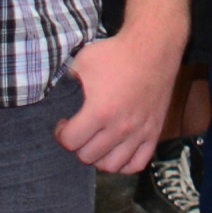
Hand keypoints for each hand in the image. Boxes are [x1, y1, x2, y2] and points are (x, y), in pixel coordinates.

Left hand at [56, 23, 182, 175]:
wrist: (153, 47)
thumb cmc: (116, 53)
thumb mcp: (82, 62)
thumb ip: (67, 81)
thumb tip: (57, 91)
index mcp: (100, 111)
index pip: (70, 142)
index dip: (61, 134)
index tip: (63, 125)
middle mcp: (120, 127)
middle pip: (87, 157)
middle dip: (77, 146)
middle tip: (79, 132)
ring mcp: (139, 132)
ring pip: (111, 166)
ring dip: (98, 158)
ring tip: (96, 143)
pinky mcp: (154, 132)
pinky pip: (137, 164)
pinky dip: (124, 164)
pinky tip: (117, 150)